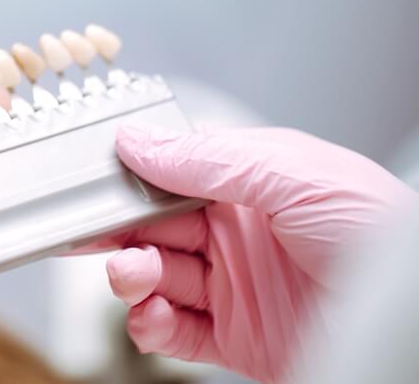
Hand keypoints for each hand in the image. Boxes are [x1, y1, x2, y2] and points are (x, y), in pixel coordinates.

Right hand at [105, 125, 416, 382]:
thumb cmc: (379, 232)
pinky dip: (150, 324)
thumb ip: (208, 159)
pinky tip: (150, 313)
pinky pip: (174, 330)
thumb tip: (138, 142)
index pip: (172, 174)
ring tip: (133, 274)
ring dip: (131, 275)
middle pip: (154, 227)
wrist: (414, 319)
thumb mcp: (292, 173)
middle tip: (93, 231)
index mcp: (249, 183)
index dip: (133, 178)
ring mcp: (234, 285)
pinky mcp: (234, 337)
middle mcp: (236, 232)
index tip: (98, 181)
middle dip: (121, 230)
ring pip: (156, 277)